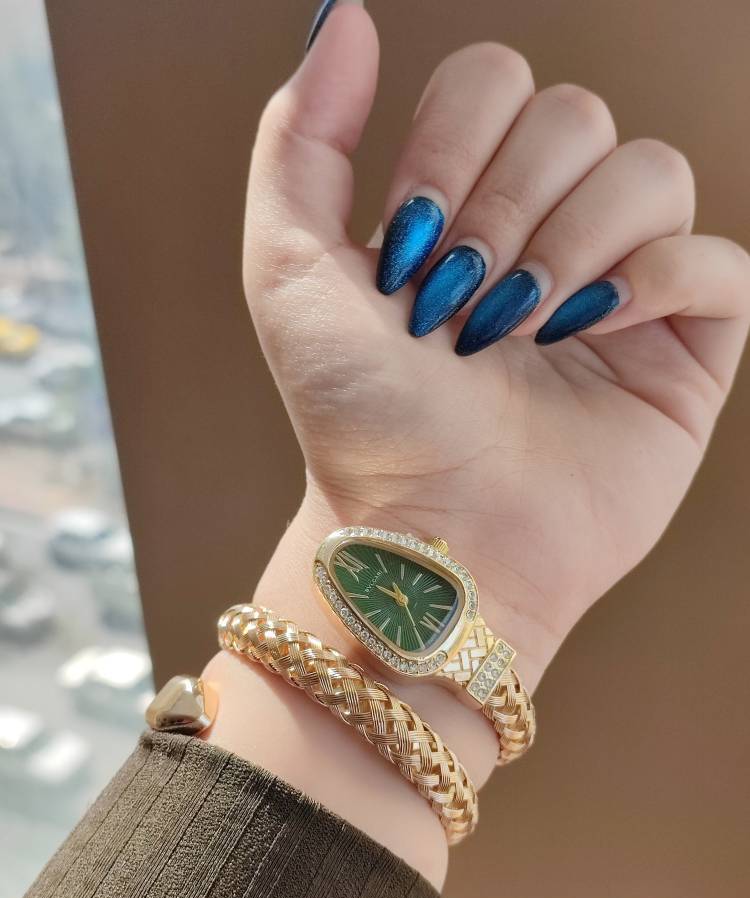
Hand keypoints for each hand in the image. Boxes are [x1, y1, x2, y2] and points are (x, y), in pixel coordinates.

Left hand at [242, 8, 748, 774]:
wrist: (430, 531)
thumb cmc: (359, 419)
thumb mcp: (288, 271)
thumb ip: (302, 138)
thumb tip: (348, 18)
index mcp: (463, 204)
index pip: (494, 81)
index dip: (451, 147)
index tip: (407, 250)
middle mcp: (544, 232)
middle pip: (576, 113)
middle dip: (507, 205)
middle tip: (462, 304)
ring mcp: (618, 287)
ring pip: (650, 170)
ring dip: (574, 245)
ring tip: (524, 332)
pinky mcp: (682, 347)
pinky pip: (717, 260)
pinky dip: (654, 286)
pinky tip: (592, 340)